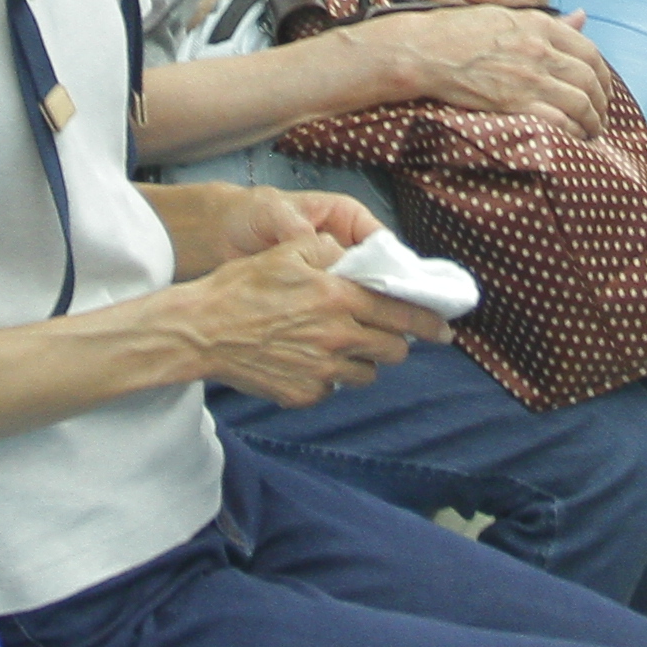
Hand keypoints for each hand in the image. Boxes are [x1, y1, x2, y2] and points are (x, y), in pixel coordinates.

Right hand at [186, 223, 440, 405]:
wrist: (201, 331)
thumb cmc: (242, 286)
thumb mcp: (288, 251)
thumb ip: (331, 251)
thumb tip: (360, 257)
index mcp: (339, 299)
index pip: (402, 315)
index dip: (430, 324)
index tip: (444, 331)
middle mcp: (337, 338)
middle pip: (392, 351)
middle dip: (393, 342)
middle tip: (381, 334)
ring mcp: (321, 372)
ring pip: (366, 374)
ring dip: (362, 361)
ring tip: (339, 345)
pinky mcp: (303, 395)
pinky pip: (332, 389)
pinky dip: (328, 378)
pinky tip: (306, 360)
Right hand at [347, 3, 612, 126]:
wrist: (426, 51)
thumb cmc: (460, 30)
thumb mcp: (508, 15)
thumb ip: (549, 22)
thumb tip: (583, 17)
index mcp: (541, 25)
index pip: (590, 51)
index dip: (603, 75)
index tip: (602, 89)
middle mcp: (541, 50)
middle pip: (590, 80)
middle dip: (601, 102)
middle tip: (601, 116)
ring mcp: (530, 77)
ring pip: (580, 103)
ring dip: (592, 122)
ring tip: (591, 132)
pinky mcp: (515, 102)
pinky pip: (559, 121)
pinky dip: (572, 132)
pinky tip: (572, 139)